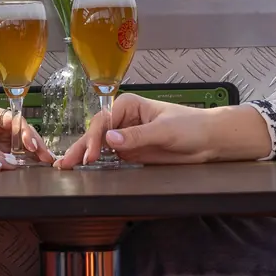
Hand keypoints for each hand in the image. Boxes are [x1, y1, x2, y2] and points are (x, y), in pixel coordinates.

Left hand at [0, 104, 54, 164]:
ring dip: (31, 151)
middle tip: (45, 156)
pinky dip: (22, 157)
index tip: (32, 145)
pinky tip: (31, 163)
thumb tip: (5, 160)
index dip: (26, 132)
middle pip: (21, 131)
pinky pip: (12, 151)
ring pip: (19, 142)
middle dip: (34, 143)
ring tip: (43, 161)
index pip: (14, 120)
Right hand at [54, 95, 270, 168]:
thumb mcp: (164, 130)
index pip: (104, 121)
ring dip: (83, 156)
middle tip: (66, 164)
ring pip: (99, 147)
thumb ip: (137, 136)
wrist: (210, 142)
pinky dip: (95, 164)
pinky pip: (109, 158)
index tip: (92, 155)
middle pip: (97, 133)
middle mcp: (124, 120)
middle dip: (81, 147)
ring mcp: (126, 138)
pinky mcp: (131, 153)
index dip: (94, 137)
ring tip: (65, 167)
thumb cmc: (191, 127)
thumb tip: (110, 138)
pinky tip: (82, 170)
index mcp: (129, 106)